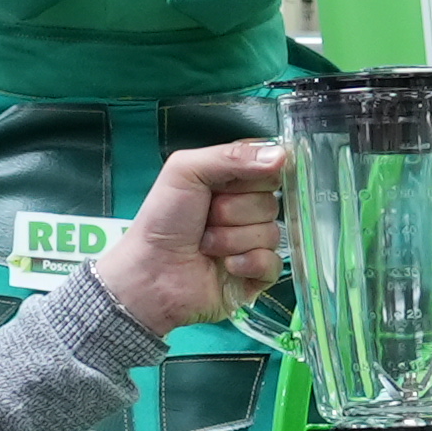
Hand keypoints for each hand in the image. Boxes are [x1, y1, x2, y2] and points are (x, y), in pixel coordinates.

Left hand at [90, 138, 289, 334]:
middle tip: (206, 220)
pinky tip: (227, 266)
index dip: (253, 176)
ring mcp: (252, 242)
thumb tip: (281, 155)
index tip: (225, 184)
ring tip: (206, 245)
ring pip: (271, 233)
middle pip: (271, 202)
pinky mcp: (256, 274)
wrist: (150, 275)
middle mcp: (244, 209)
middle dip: (234, 212)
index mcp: (231, 181)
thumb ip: (231, 156)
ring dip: (233, 240)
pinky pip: (274, 263)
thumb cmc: (161, 221)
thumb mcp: (185, 171)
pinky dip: (249, 263)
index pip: (269, 169)